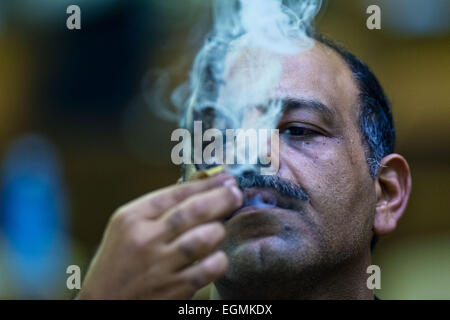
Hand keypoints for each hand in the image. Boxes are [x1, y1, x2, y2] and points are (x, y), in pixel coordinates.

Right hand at [76, 174, 241, 298]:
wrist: (103, 303)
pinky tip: (218, 256)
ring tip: (221, 227)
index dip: (205, 184)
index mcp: (132, 218)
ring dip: (218, 230)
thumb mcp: (126, 228)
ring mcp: (159, 266)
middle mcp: (145, 239)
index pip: (175, 194)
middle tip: (236, 194)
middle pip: (192, 212)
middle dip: (220, 199)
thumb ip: (155, 210)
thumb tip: (198, 192)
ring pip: (203, 239)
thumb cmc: (118, 262)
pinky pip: (207, 269)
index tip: (225, 179)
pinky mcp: (172, 290)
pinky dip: (218, 260)